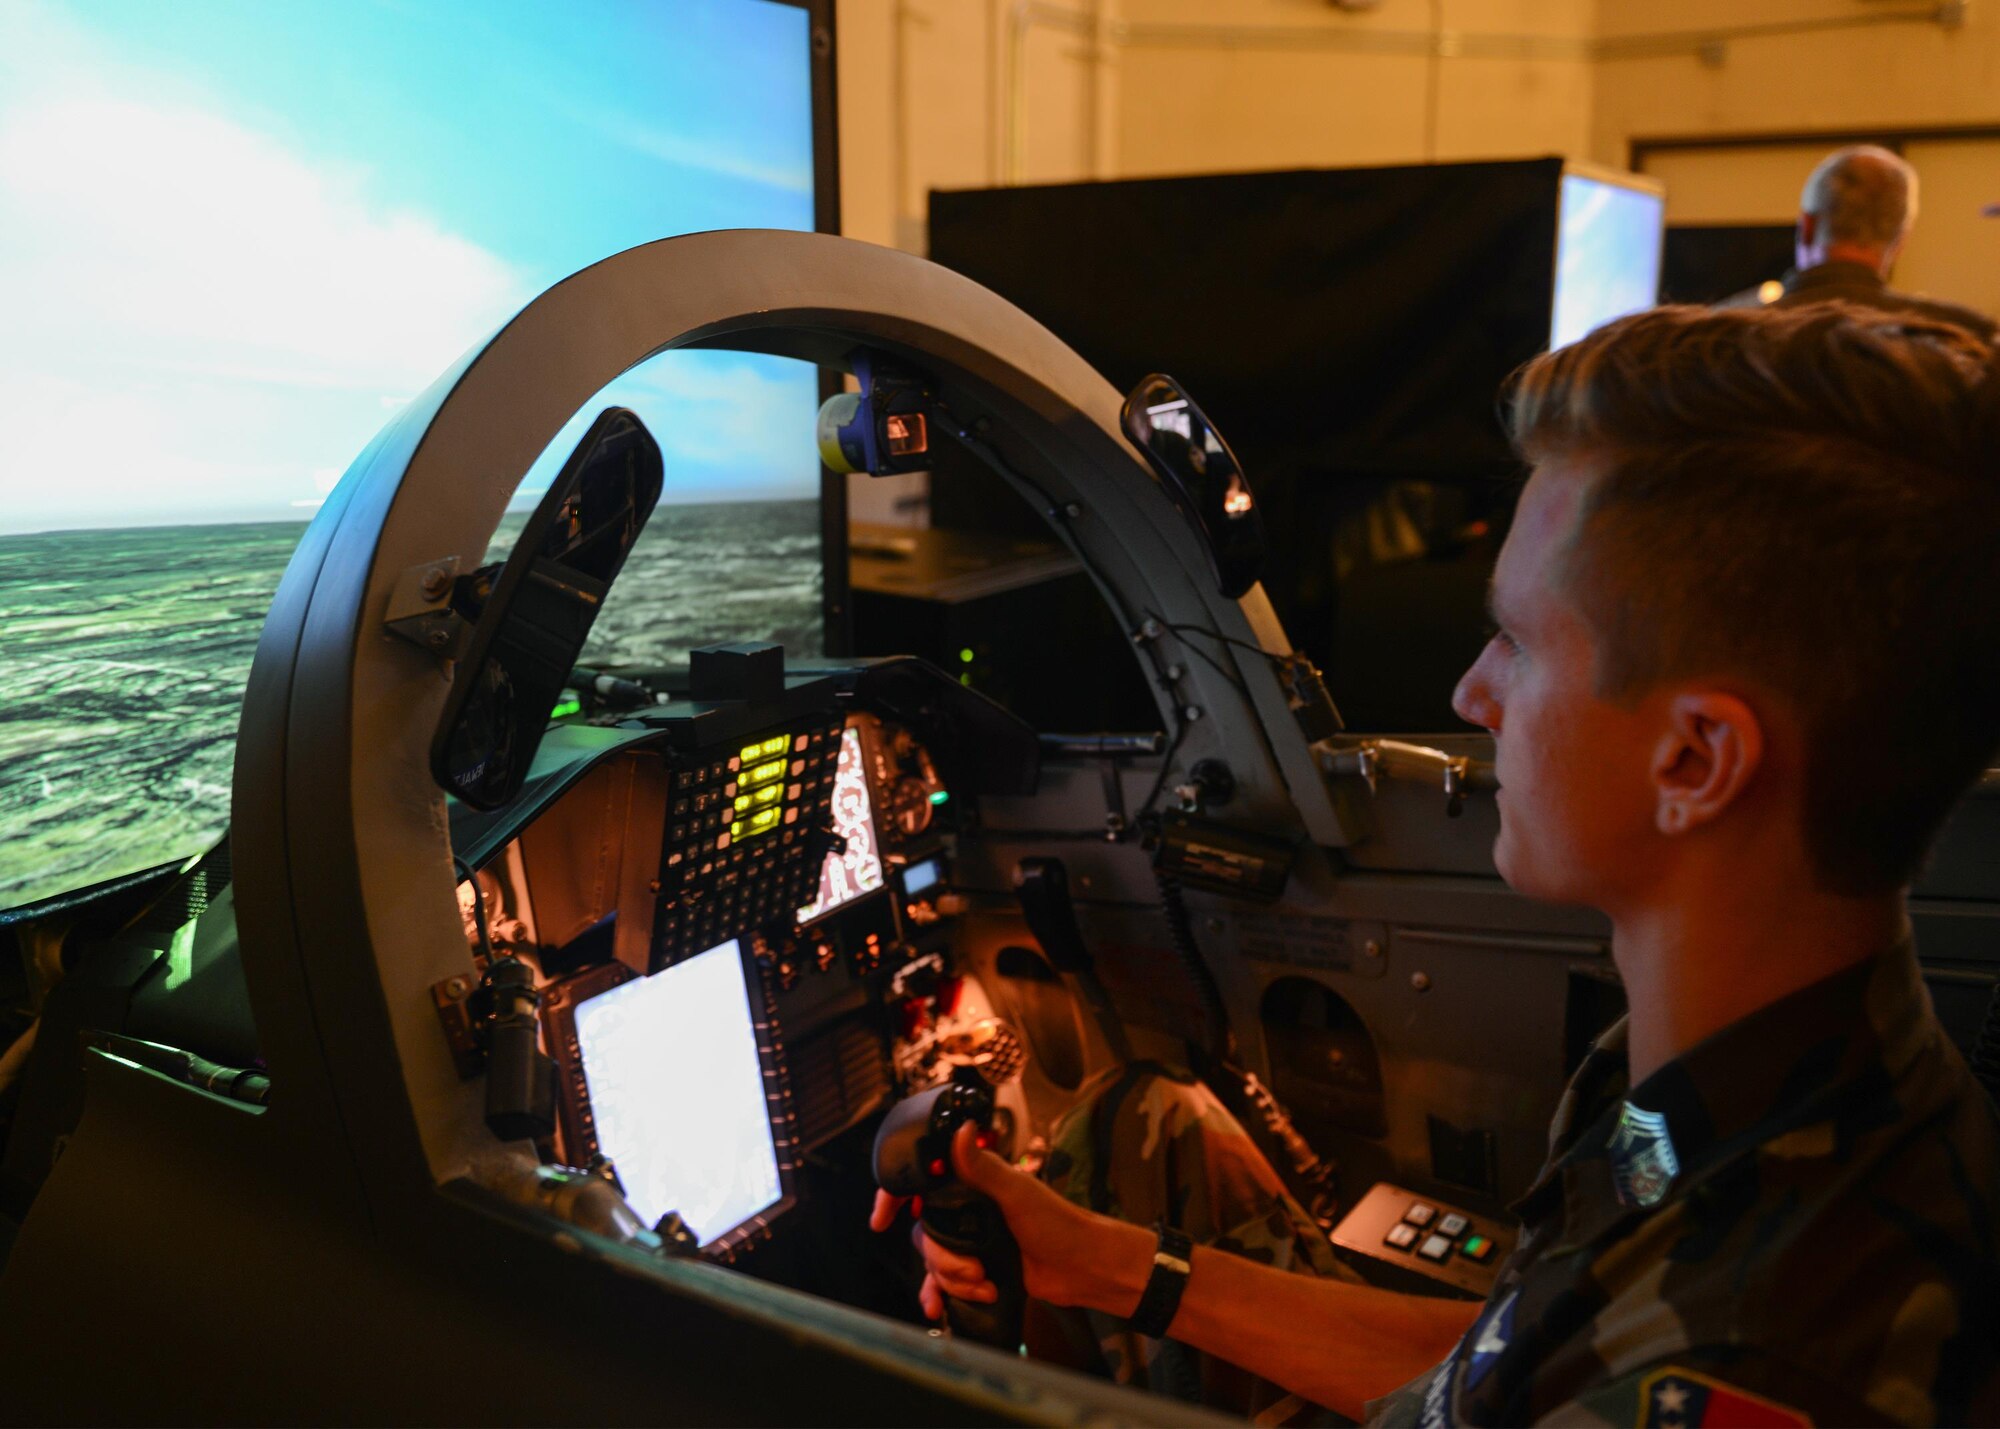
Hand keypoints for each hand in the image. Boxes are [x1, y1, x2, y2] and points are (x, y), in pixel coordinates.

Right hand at [868, 1122, 1151, 1320]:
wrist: (1083, 1268)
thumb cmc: (1058, 1223)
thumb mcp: (1018, 1193)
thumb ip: (983, 1167)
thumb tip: (959, 1129)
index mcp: (973, 1184)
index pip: (922, 1184)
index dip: (895, 1196)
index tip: (881, 1218)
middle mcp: (967, 1211)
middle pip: (925, 1233)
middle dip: (943, 1258)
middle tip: (974, 1269)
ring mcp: (971, 1242)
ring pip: (935, 1261)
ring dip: (954, 1280)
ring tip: (985, 1285)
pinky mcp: (978, 1269)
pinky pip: (944, 1283)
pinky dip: (940, 1295)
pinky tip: (938, 1309)